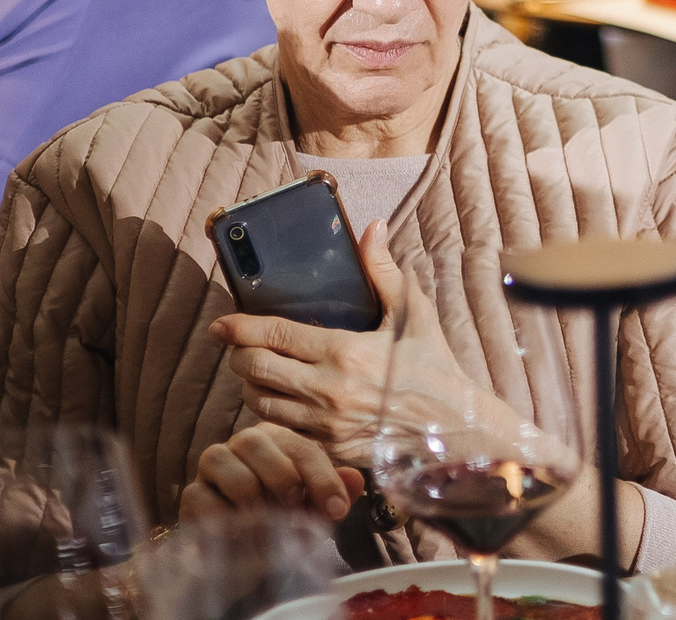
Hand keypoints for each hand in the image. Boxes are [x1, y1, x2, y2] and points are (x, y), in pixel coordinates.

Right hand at [180, 423, 366, 522]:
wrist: (249, 555)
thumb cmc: (285, 520)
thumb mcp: (314, 510)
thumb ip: (335, 493)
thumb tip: (355, 480)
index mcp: (278, 440)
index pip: (301, 448)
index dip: (322, 478)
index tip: (337, 510)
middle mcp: (241, 445)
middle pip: (254, 440)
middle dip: (279, 475)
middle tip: (293, 507)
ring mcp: (212, 468)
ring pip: (220, 459)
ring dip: (248, 494)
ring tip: (264, 522)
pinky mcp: (191, 496)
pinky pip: (200, 496)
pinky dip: (221, 516)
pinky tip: (238, 533)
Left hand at [210, 221, 457, 462]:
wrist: (452, 428)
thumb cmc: (433, 367)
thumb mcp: (413, 314)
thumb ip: (384, 272)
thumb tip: (372, 229)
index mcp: (345, 353)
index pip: (275, 337)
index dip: (241, 328)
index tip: (222, 323)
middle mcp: (327, 391)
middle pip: (255, 371)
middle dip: (238, 354)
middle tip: (235, 343)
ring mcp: (324, 424)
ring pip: (260, 403)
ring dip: (250, 383)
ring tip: (255, 368)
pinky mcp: (327, 447)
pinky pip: (282, 427)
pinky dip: (271, 409)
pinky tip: (279, 395)